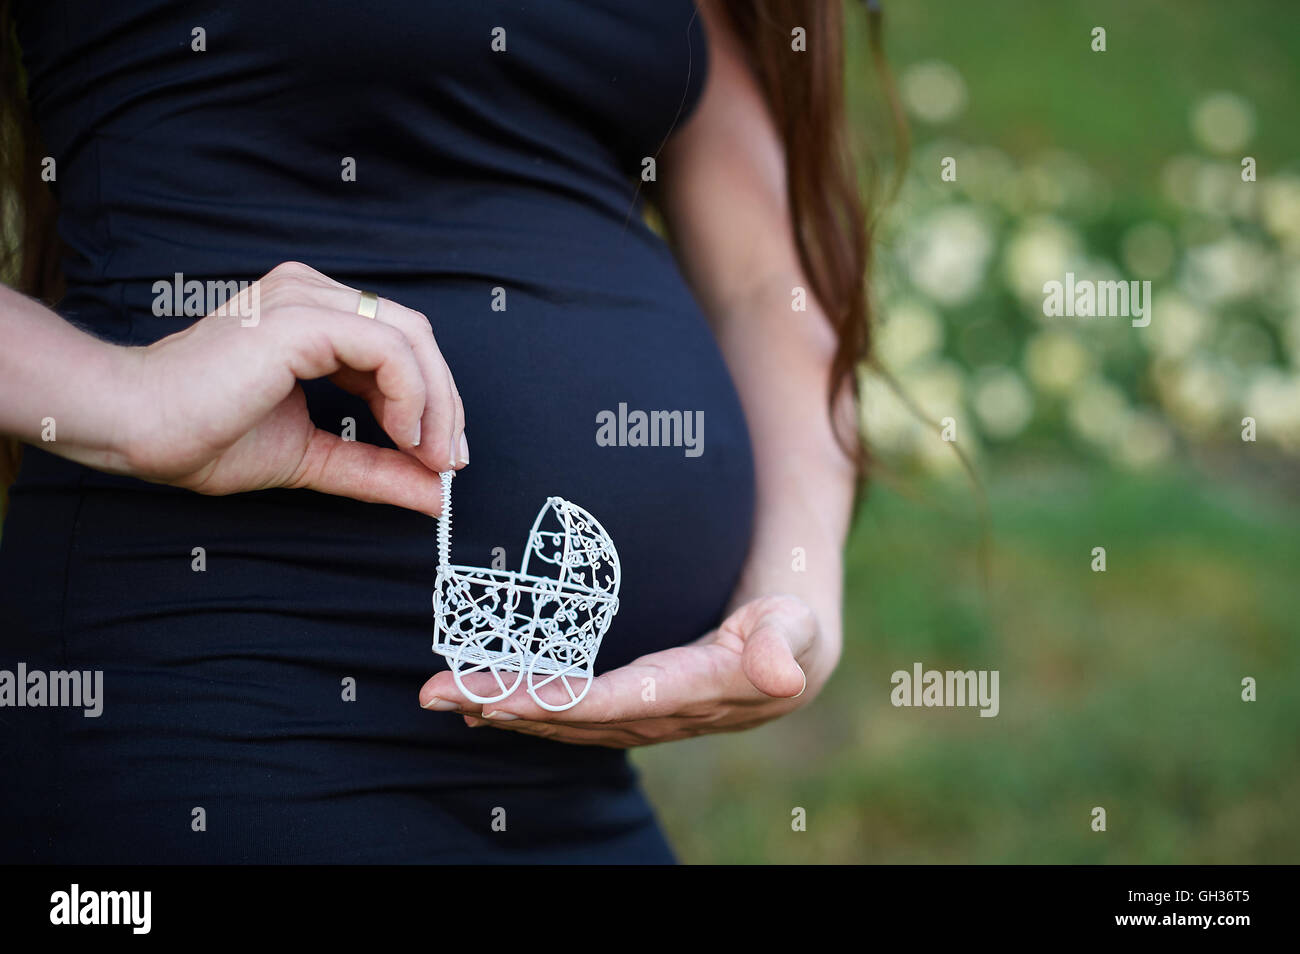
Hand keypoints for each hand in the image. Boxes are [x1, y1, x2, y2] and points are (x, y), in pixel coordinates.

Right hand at [114, 261, 464, 513]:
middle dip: (445, 402)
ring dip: (436, 402)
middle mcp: (311, 295)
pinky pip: (387, 349)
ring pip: (411, 337)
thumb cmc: (205, 435)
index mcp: (311, 317)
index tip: (441, 458)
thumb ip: (376, 469)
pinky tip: (404, 434)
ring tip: (429, 454)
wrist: (137, 428)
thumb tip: (434, 495)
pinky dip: (410, 395)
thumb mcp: (315, 457)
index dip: (433, 400)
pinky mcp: (300, 320)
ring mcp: (304, 299)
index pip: (400, 345)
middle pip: (415, 335)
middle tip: (449, 461)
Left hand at [418, 594, 826, 747]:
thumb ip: (782, 648)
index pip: (610, 703)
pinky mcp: (632, 707)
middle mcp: (659, 715)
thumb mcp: (795, 627)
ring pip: (561, 720)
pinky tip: (483, 700)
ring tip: (442, 695)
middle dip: (500, 707)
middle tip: (435, 691)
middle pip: (568, 718)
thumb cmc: (791, 628)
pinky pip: (571, 714)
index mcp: (694, 693)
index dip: (551, 703)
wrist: (796, 657)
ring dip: (500, 709)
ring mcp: (642, 716)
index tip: (494, 696)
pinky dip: (524, 707)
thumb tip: (780, 675)